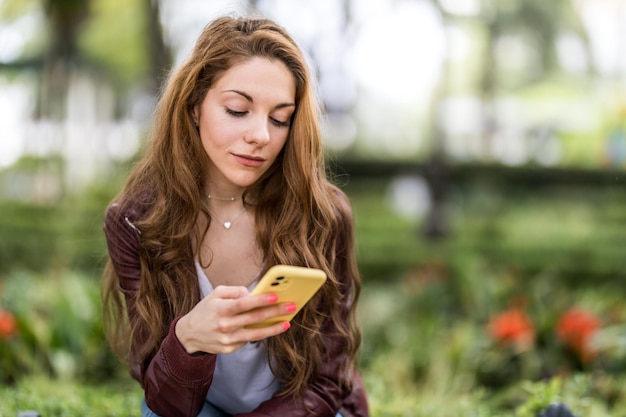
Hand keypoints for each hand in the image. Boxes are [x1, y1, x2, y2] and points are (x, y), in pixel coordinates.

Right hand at [175, 285, 292, 354]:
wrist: (189, 334)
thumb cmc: (206, 310)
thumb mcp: (215, 294)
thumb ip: (234, 290)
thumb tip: (251, 293)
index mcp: (221, 309)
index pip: (244, 304)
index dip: (260, 300)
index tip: (276, 296)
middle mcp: (224, 325)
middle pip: (254, 318)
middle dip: (275, 312)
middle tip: (291, 306)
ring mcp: (227, 339)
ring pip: (256, 334)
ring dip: (273, 328)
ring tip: (287, 322)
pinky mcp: (229, 349)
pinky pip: (247, 340)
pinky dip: (259, 333)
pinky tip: (270, 328)